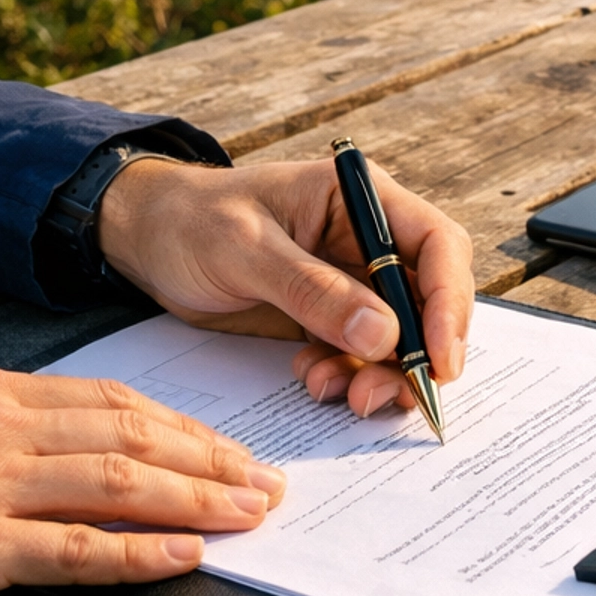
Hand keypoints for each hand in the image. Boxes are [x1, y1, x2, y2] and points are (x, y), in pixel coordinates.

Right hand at [0, 367, 285, 595]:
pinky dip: (139, 552)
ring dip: (197, 501)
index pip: (115, 400)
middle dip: (212, 460)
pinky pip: (74, 548)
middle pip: (134, 436)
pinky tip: (184, 556)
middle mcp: (0, 427)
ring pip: (120, 483)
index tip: (229, 447)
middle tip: (266, 484)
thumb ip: (1, 430)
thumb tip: (72, 450)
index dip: (184, 425)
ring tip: (249, 516)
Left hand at [98, 156, 473, 419]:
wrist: (147, 240)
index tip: (438, 360)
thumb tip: (384, 335)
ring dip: (380, 374)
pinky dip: (348, 377)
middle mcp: (368, 239)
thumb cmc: (191, 221)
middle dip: (416, 353)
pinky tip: (312, 380)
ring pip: (399, 337)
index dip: (449, 303)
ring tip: (342, 396)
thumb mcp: (246, 249)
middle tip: (383, 396)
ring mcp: (350, 281)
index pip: (437, 245)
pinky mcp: (329, 317)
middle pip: (428, 299)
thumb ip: (313, 290)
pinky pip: (361, 356)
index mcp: (360, 199)